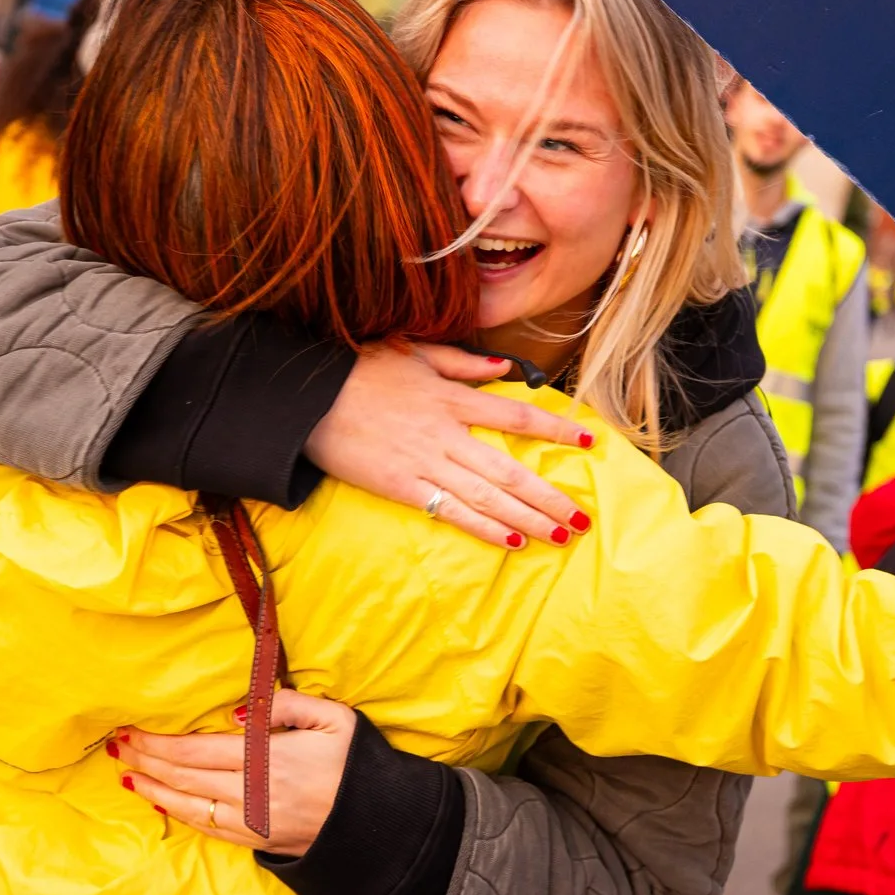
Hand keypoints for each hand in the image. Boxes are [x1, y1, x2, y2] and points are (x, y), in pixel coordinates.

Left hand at [111, 690, 358, 855]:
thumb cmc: (359, 765)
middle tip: (118, 748)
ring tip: (127, 775)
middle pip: (186, 778)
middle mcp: (254, 794)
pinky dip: (180, 814)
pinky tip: (163, 802)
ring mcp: (253, 823)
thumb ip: (289, 704)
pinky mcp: (257, 841)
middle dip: (147, 761)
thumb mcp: (336, 719)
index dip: (160, 742)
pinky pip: (208, 828)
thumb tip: (239, 710)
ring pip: (190, 807)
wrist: (382, 826)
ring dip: (154, 790)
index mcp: (270, 759)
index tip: (132, 730)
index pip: (198, 751)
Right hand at [306, 342, 596, 550]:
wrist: (305, 397)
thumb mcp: (413, 352)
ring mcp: (424, 463)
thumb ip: (462, 362)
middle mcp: (445, 433)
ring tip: (561, 535)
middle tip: (583, 517)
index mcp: (450, 397)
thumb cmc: (357, 369)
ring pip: (488, 496)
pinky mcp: (401, 487)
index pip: (515, 414)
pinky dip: (484, 527)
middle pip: (510, 469)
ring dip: (528, 518)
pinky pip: (451, 512)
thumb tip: (504, 368)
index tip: (588, 443)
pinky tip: (512, 542)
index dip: (555, 429)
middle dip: (550, 495)